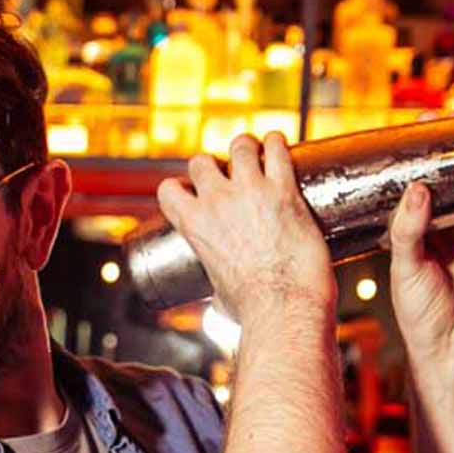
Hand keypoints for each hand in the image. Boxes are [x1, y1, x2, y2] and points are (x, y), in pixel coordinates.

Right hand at [156, 132, 335, 324]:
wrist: (285, 306)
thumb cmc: (253, 310)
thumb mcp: (221, 297)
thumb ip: (217, 290)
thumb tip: (220, 303)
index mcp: (194, 226)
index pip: (169, 190)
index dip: (180, 188)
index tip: (193, 193)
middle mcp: (217, 201)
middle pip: (202, 161)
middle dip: (214, 165)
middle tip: (230, 175)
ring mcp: (251, 191)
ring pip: (240, 145)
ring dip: (246, 147)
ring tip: (256, 152)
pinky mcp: (284, 189)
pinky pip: (277, 150)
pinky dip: (275, 143)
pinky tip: (277, 142)